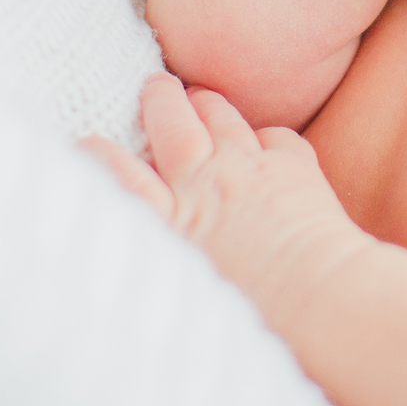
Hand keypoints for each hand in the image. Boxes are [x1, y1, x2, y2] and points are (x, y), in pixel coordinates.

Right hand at [83, 73, 370, 330]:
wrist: (320, 305)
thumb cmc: (252, 321)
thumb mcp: (183, 293)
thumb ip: (161, 258)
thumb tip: (141, 258)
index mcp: (168, 222)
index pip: (115, 171)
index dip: (96, 151)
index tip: (86, 141)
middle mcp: (203, 184)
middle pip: (171, 122)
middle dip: (159, 98)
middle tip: (154, 84)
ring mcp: (250, 167)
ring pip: (220, 115)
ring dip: (206, 101)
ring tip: (199, 94)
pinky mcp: (293, 165)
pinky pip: (273, 133)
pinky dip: (265, 134)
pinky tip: (264, 140)